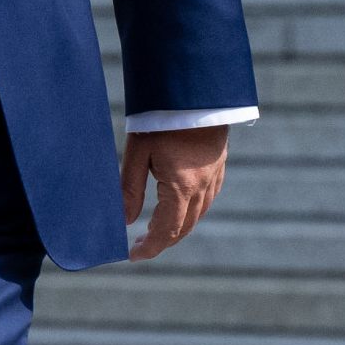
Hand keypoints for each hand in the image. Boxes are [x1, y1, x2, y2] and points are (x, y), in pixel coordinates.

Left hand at [121, 124, 227, 261]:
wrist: (195, 89)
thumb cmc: (161, 118)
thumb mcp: (137, 153)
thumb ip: (129, 189)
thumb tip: (124, 222)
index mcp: (182, 187)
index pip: (166, 231)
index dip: (149, 248)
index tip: (132, 255)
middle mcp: (203, 186)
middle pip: (184, 227)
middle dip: (162, 240)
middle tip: (140, 246)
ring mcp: (215, 176)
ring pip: (198, 214)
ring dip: (177, 228)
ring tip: (154, 230)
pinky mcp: (219, 165)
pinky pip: (207, 198)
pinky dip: (192, 211)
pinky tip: (178, 207)